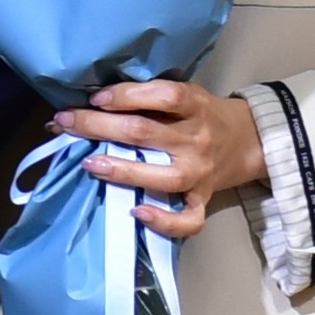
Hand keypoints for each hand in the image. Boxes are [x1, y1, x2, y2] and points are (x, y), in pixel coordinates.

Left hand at [58, 78, 265, 240]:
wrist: (248, 141)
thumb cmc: (204, 114)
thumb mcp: (188, 93)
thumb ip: (152, 96)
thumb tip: (96, 99)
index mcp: (196, 106)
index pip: (164, 96)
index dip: (128, 95)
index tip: (96, 97)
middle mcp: (198, 140)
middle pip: (146, 133)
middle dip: (100, 127)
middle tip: (66, 123)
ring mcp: (200, 173)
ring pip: (161, 177)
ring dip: (122, 171)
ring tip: (89, 164)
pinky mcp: (203, 199)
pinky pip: (188, 219)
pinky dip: (164, 221)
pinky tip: (136, 212)